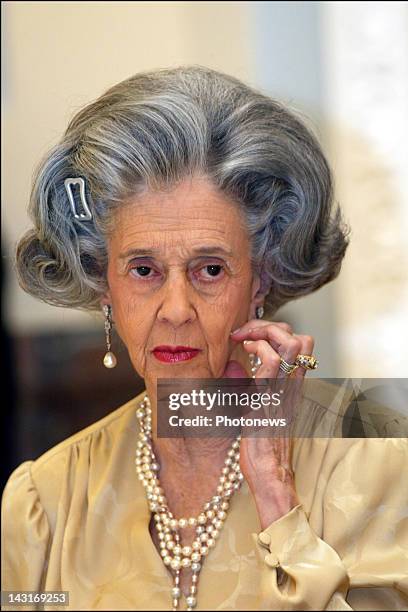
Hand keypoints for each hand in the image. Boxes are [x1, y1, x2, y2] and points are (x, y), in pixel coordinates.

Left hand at [224, 319, 314, 527]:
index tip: (249, 336)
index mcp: (292, 385)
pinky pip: (272, 362)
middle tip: (244, 333)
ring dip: (265, 331)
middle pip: (301, 338)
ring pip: (292, 342)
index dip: (276, 330)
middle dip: (270, 325)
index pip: (301, 344)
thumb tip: (231, 366)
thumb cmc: (259, 445)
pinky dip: (258, 348)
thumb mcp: (252, 407)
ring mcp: (284, 390)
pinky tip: (244, 353)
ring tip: (244, 340)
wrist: (268, 473)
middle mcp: (293, 384)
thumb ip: (245, 385)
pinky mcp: (269, 398)